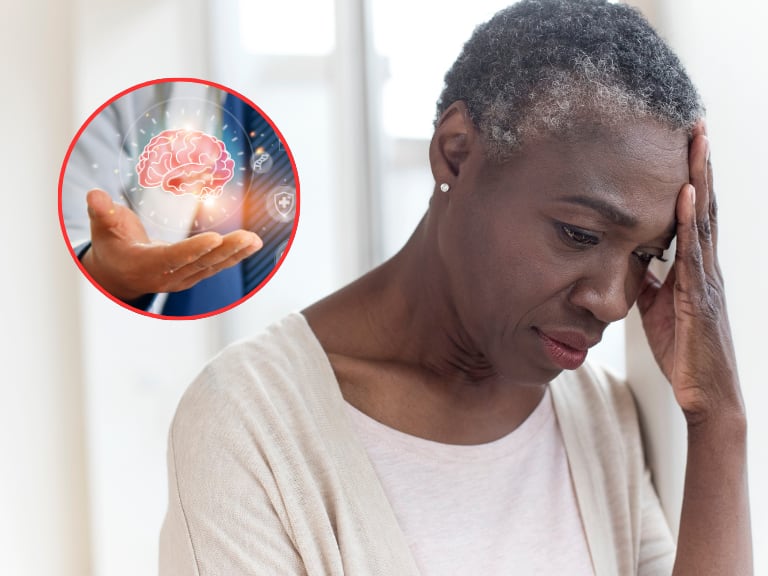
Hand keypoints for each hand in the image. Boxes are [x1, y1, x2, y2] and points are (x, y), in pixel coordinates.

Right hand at [80, 188, 262, 303]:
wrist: (118, 275)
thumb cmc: (112, 246)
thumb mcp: (102, 228)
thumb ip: (102, 212)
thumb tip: (95, 196)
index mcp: (145, 265)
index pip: (173, 258)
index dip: (194, 250)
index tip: (216, 238)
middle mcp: (168, 276)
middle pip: (200, 263)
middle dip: (226, 251)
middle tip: (248, 237)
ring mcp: (183, 278)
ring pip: (213, 266)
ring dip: (236, 253)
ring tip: (255, 241)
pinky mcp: (193, 275)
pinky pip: (216, 266)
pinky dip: (234, 256)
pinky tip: (251, 244)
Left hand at [636, 125, 742, 424]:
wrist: (705, 396)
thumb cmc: (683, 353)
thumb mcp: (657, 310)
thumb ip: (648, 283)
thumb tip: (631, 262)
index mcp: (695, 268)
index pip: (693, 215)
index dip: (689, 180)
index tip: (683, 146)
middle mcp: (705, 267)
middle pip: (703, 206)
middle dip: (699, 166)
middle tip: (695, 125)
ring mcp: (706, 280)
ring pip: (704, 221)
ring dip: (699, 180)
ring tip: (695, 143)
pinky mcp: (700, 297)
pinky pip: (694, 254)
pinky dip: (690, 222)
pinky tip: (685, 196)